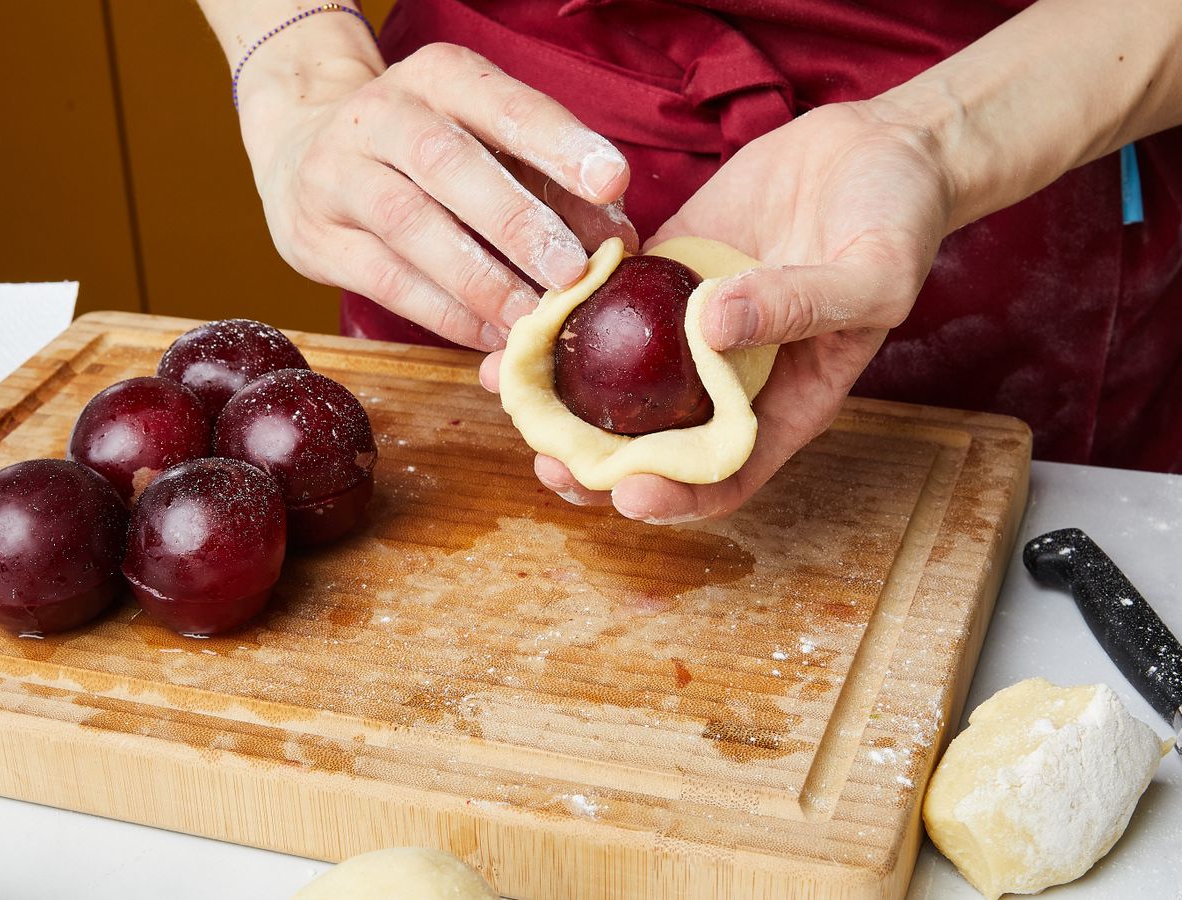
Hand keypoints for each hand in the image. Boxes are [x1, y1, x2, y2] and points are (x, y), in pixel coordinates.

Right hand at [237, 42, 637, 349]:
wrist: (304, 153)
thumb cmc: (428, 157)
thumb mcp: (489, 146)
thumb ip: (553, 185)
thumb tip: (618, 240)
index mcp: (439, 77)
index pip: (504, 104)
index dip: (559, 144)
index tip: (611, 181)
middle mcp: (382, 114)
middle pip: (449, 162)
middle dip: (517, 222)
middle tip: (571, 271)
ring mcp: (339, 174)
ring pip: (412, 226)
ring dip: (481, 280)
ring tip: (532, 318)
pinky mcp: (317, 238)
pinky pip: (388, 281)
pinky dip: (446, 314)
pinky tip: (490, 335)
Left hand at [480, 100, 951, 519]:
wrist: (877, 150)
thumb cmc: (898, 224)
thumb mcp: (872, 274)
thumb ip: (802, 306)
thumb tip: (714, 327)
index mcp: (782, 401)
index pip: (722, 474)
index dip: (674, 498)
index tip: (626, 496)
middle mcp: (726, 376)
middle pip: (653, 443)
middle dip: (596, 462)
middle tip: (548, 462)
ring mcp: (691, 327)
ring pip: (618, 380)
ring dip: (562, 394)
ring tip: (506, 391)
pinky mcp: (669, 273)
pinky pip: (611, 302)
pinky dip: (569, 315)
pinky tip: (522, 317)